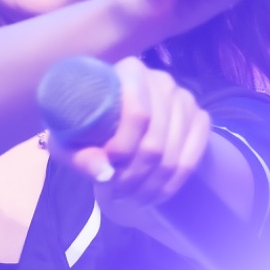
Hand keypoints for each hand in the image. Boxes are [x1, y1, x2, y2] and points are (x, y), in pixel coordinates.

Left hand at [55, 58, 211, 219]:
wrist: (111, 122)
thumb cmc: (84, 126)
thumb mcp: (69, 140)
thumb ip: (80, 155)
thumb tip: (104, 172)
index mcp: (130, 71)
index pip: (137, 113)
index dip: (124, 146)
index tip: (109, 165)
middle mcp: (162, 81)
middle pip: (155, 140)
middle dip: (134, 175)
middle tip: (116, 193)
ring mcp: (185, 100)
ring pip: (172, 155)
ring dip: (150, 185)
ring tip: (130, 198)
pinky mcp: (199, 120)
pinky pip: (191, 159)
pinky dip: (172, 184)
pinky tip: (153, 195)